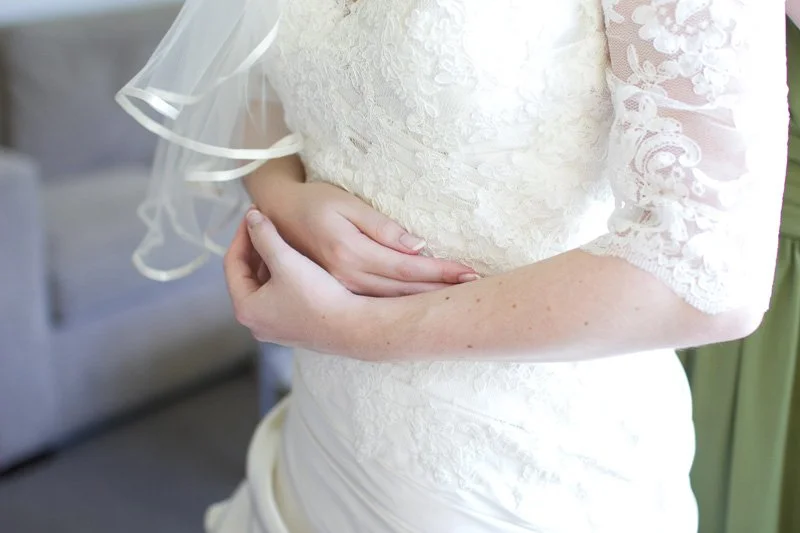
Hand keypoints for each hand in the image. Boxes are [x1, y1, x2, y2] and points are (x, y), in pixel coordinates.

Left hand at [225, 209, 365, 352]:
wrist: (352, 327)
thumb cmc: (318, 297)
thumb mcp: (286, 260)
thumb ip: (264, 236)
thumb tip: (251, 217)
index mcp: (246, 308)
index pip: (232, 264)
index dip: (242, 236)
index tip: (252, 216)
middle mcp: (256, 323)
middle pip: (247, 276)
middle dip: (256, 249)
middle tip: (266, 226)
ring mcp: (275, 328)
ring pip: (265, 287)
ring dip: (270, 262)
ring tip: (282, 240)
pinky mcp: (294, 329)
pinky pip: (280, 297)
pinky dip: (283, 277)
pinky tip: (298, 263)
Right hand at [261, 180, 477, 296]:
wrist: (276, 215)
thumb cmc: (313, 202)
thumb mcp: (345, 204)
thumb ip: (381, 226)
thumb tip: (417, 245)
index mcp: (351, 253)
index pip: (408, 267)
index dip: (440, 271)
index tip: (470, 274)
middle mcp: (348, 277)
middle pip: (405, 290)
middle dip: (441, 290)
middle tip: (477, 290)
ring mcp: (343, 288)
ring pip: (393, 301)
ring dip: (426, 301)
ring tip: (457, 300)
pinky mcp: (340, 291)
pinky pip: (378, 303)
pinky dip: (404, 305)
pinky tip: (422, 305)